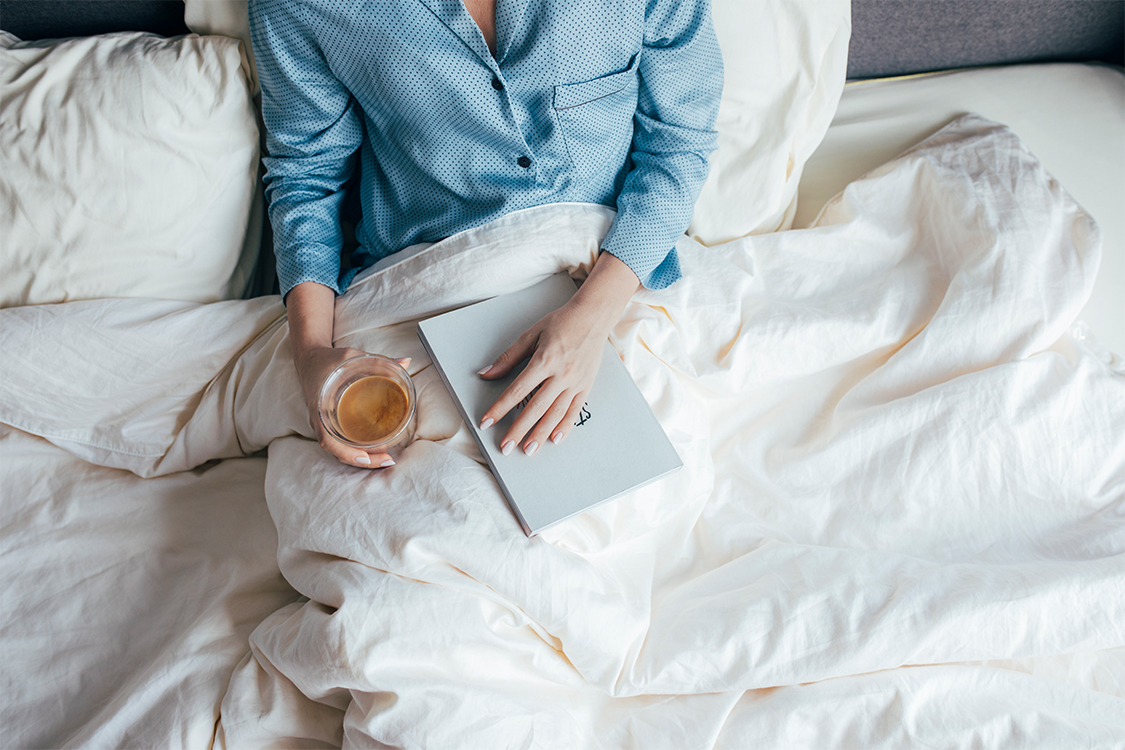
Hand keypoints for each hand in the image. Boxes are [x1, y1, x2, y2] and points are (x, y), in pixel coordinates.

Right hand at [286, 280, 407, 468]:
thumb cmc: (327, 359)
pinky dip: (357, 448)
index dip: (345, 452)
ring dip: (362, 456)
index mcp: (319, 408)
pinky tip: (376, 447)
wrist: (308, 357)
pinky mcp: (329, 421)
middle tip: (388, 459)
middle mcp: (320, 420)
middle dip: (363, 459)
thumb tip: (405, 362)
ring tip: (386, 457)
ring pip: (341, 448)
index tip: (364, 458)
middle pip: (339, 449)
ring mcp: (323, 423)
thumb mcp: (350, 356)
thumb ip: (378, 361)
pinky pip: (341, 440)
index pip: (327, 440)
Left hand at [478, 252, 639, 455]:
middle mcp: (561, 374)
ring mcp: (575, 382)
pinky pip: (574, 410)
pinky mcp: (586, 386)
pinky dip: (564, 427)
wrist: (593, 317)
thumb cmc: (560, 323)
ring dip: (540, 433)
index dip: (500, 408)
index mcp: (544, 360)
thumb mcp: (530, 335)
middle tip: (506, 447)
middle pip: (535, 408)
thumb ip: (508, 358)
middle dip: (519, 429)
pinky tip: (554, 439)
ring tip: (528, 450)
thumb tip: (486, 373)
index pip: (517, 390)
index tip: (487, 421)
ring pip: (555, 413)